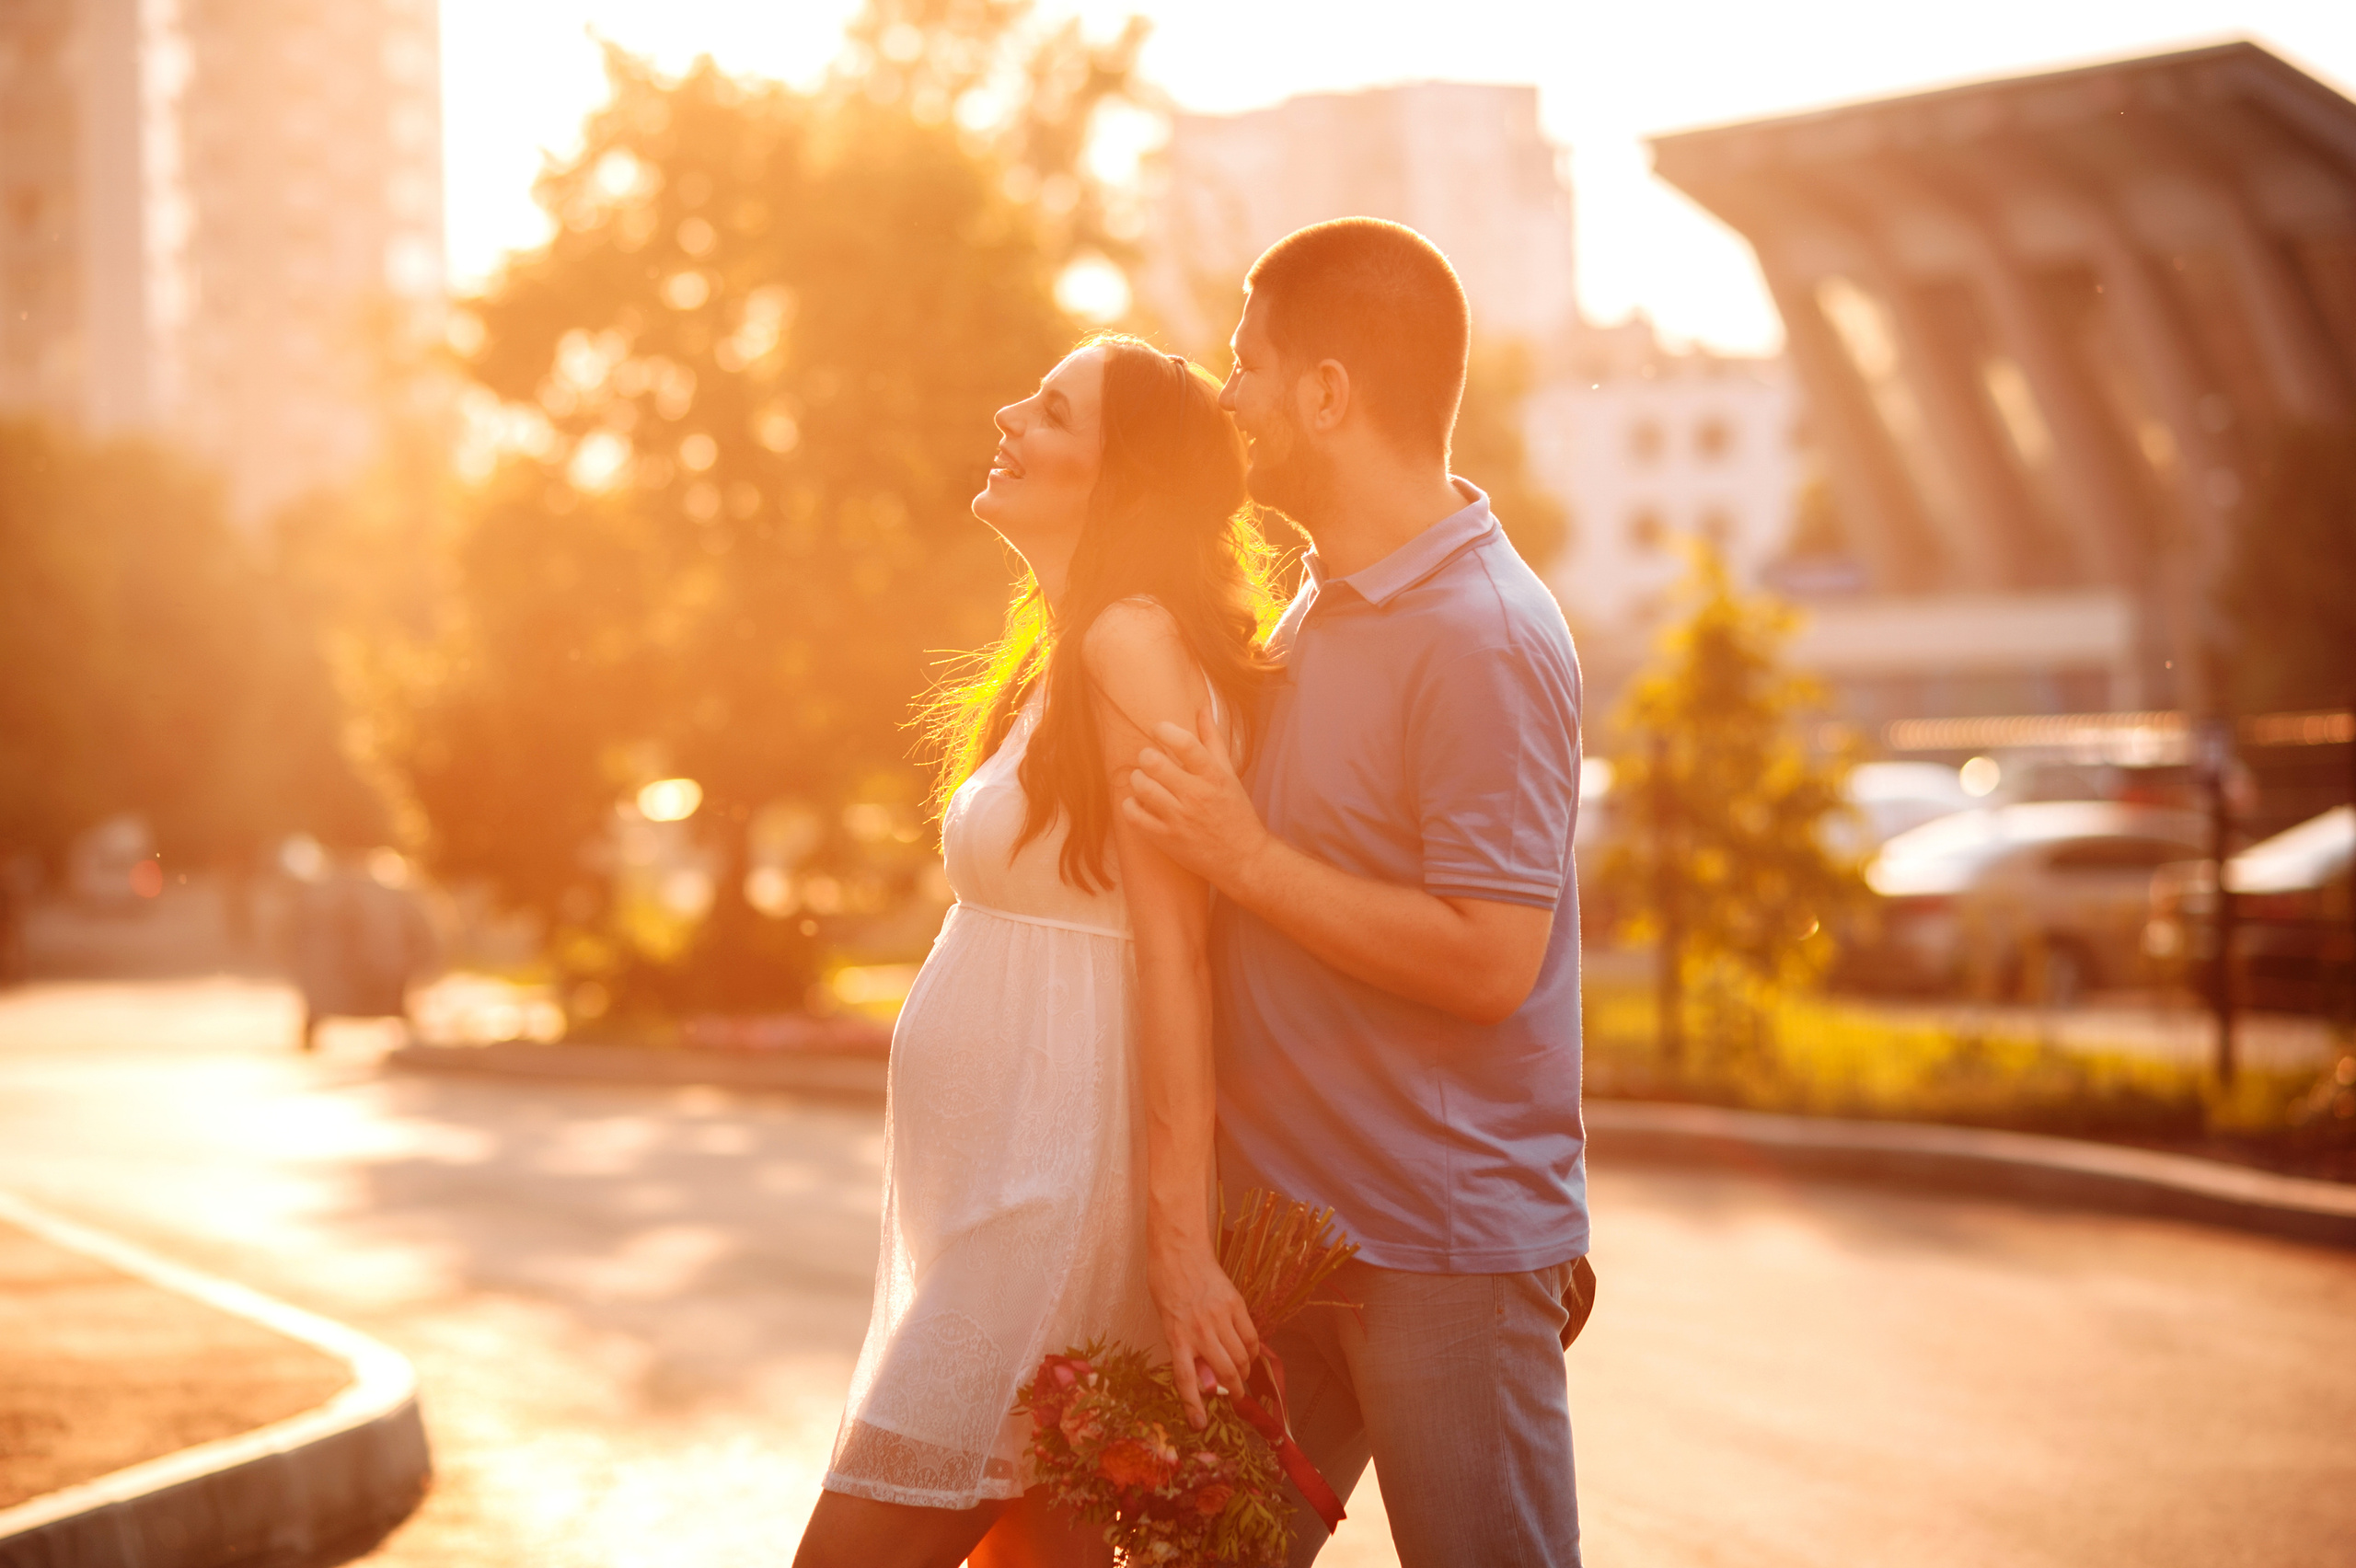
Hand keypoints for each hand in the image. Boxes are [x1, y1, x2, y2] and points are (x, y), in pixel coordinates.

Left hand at [1121, 711, 1271, 892]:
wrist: (1242, 858)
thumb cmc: (1235, 812)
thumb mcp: (1229, 773)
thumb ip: (1212, 740)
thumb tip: (1202, 707)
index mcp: (1214, 776)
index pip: (1185, 744)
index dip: (1165, 730)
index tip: (1157, 730)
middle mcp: (1197, 796)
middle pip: (1155, 763)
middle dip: (1146, 756)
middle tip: (1149, 760)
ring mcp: (1180, 819)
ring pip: (1142, 788)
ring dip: (1137, 779)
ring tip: (1143, 780)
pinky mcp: (1167, 839)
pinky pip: (1135, 816)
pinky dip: (1130, 805)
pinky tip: (1138, 803)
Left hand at [1149, 1239, 1259, 1429]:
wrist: (1179, 1251)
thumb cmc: (1167, 1286)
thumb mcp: (1166, 1321)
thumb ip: (1185, 1349)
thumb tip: (1207, 1381)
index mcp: (1177, 1336)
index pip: (1186, 1379)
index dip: (1193, 1405)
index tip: (1199, 1424)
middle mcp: (1199, 1330)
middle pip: (1224, 1373)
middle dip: (1232, 1392)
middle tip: (1234, 1398)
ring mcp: (1220, 1317)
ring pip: (1241, 1357)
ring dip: (1244, 1373)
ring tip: (1242, 1377)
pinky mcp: (1236, 1304)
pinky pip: (1250, 1336)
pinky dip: (1253, 1351)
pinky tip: (1249, 1354)